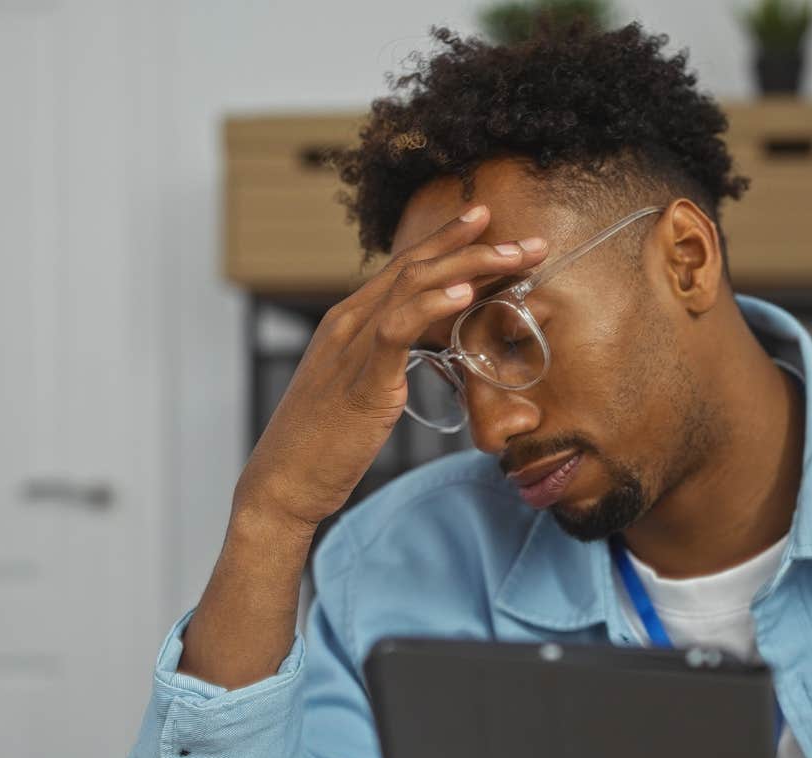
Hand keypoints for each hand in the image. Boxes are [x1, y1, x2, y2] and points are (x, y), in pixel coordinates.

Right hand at [236, 203, 547, 528]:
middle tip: (528, 240)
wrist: (283, 482)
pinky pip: (396, 331)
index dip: (447, 239)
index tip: (488, 221)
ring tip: (513, 256)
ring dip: (468, 266)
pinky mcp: (361, 382)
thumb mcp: (360, 387)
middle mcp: (348, 322)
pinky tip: (464, 294)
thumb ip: (387, 359)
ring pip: (412, 286)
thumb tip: (424, 351)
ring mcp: (351, 348)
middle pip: (416, 266)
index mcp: (348, 321)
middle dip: (474, 246)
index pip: (404, 266)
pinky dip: (431, 306)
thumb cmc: (323, 442)